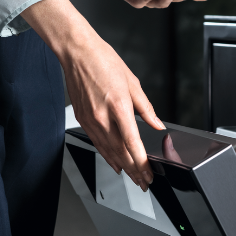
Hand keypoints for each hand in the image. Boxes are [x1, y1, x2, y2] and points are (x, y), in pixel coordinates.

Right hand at [21, 0, 164, 190]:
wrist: (78, 53)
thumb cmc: (104, 62)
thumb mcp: (133, 82)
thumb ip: (146, 108)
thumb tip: (157, 125)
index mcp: (119, 106)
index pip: (132, 143)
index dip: (142, 163)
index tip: (149, 173)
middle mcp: (103, 117)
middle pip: (120, 153)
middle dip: (134, 171)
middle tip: (144, 182)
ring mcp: (90, 120)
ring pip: (107, 151)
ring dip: (122, 167)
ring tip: (133, 178)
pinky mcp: (82, 119)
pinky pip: (97, 143)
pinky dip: (106, 156)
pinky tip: (114, 163)